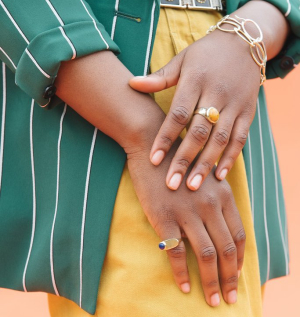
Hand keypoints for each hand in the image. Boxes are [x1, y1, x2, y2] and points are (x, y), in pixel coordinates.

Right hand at [127, 139, 245, 306]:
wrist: (151, 145)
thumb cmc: (178, 163)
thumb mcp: (205, 178)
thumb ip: (217, 200)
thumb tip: (221, 227)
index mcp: (223, 196)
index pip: (239, 235)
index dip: (241, 260)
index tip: (238, 276)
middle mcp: (209, 206)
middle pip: (226, 249)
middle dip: (231, 278)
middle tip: (231, 299)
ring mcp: (187, 212)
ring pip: (206, 255)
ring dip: (211, 282)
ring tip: (213, 301)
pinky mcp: (164, 218)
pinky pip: (176, 252)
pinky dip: (182, 273)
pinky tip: (184, 287)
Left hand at [129, 26, 260, 190]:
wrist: (244, 42)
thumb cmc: (205, 54)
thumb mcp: (182, 60)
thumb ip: (159, 78)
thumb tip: (131, 83)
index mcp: (196, 80)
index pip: (178, 114)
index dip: (165, 138)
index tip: (153, 160)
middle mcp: (216, 94)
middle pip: (198, 132)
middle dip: (184, 160)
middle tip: (172, 184)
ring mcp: (234, 104)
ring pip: (220, 139)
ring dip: (206, 165)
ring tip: (193, 186)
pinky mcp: (248, 112)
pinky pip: (240, 139)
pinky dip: (230, 158)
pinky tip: (219, 177)